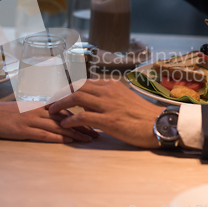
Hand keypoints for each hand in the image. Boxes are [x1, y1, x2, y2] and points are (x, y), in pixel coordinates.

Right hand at [0, 101, 98, 142]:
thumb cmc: (9, 113)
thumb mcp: (29, 108)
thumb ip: (45, 111)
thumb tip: (60, 115)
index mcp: (42, 105)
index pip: (66, 109)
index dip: (81, 116)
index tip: (94, 121)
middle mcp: (39, 111)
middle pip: (66, 118)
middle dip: (83, 125)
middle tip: (98, 132)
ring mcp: (32, 120)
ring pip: (58, 126)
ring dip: (75, 133)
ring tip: (88, 138)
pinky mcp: (24, 130)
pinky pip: (44, 134)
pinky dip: (57, 137)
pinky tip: (68, 140)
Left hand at [48, 79, 163, 148]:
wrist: (159, 124)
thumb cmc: (142, 115)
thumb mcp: (123, 99)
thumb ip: (106, 98)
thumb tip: (90, 103)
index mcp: (111, 85)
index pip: (83, 81)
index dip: (67, 87)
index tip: (56, 92)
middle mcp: (108, 91)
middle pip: (75, 86)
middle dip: (58, 92)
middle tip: (48, 100)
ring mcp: (107, 104)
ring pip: (76, 97)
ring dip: (60, 103)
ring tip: (51, 110)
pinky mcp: (108, 119)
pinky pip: (83, 116)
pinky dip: (70, 119)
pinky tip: (64, 123)